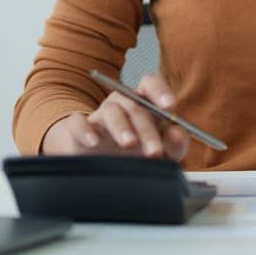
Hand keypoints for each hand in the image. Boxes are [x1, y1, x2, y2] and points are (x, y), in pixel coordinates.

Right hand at [39, 72, 189, 159]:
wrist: (104, 171)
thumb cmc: (138, 156)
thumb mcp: (164, 152)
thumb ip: (175, 143)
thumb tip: (178, 132)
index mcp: (144, 103)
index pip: (151, 83)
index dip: (160, 90)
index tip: (170, 106)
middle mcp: (122, 104)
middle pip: (134, 104)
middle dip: (146, 129)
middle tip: (155, 152)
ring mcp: (100, 116)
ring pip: (111, 111)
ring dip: (121, 127)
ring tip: (129, 144)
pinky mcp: (79, 131)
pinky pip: (77, 123)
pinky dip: (85, 130)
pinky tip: (93, 143)